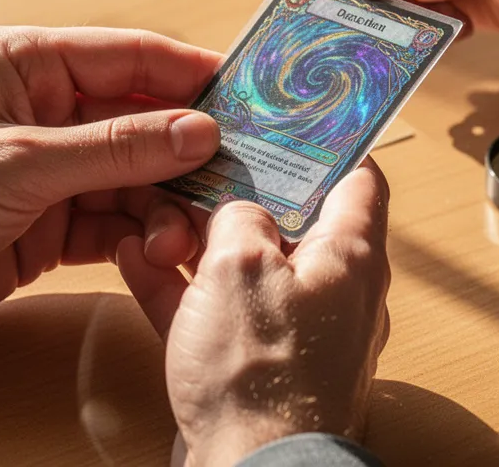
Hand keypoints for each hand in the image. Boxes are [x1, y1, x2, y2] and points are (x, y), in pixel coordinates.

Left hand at [0, 26, 222, 338]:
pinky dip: (139, 236)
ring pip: (133, 178)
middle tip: (234, 179)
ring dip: (164, 205)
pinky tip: (157, 250)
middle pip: (140, 122)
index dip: (190, 73)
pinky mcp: (47, 223)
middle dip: (184, 154)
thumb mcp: (19, 162)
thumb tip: (199, 132)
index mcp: (26, 65)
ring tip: (184, 235)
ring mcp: (48, 168)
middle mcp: (44, 111)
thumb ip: (115, 149)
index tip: (247, 94)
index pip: (128, 57)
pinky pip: (113, 221)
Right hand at [118, 162, 390, 466]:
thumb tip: (235, 210)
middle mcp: (332, 288)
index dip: (329, 144)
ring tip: (158, 214)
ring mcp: (294, 328)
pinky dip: (183, 286)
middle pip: (293, 218)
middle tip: (202, 168)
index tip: (292, 122)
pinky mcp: (256, 362)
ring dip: (202, 240)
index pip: (360, 178)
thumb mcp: (240, 264)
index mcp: (350, 255)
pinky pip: (219, 309)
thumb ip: (238, 215)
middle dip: (243, 193)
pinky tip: (138, 260)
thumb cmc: (262, 375)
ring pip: (249, 263)